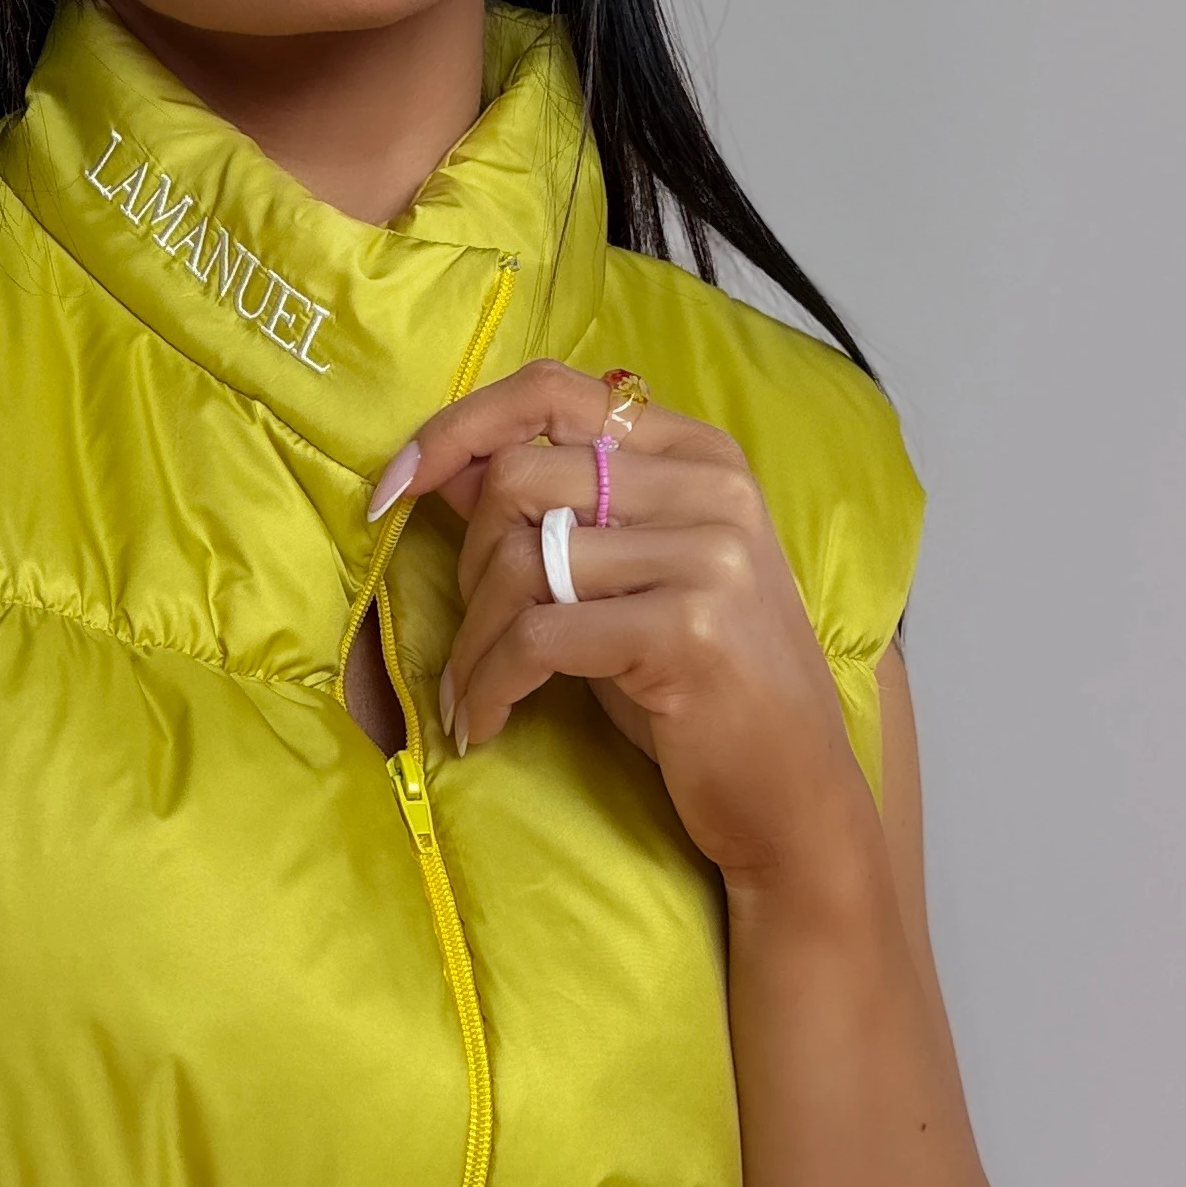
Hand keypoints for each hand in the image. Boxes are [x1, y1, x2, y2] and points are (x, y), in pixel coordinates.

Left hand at [399, 361, 874, 896]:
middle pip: (518, 478)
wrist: (792, 795)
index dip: (456, 428)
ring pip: (520, 561)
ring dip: (473, 643)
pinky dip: (489, 685)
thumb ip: (554, 513)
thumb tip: (441, 465)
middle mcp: (710, 487)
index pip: (552, 391)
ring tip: (472, 695)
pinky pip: (537, 638)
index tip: (393, 489)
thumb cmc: (698, 688)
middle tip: (475, 636)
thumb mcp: (629, 580)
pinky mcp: (687, 627)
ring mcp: (707, 554)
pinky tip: (485, 724)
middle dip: (467, 563)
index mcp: (698, 454)